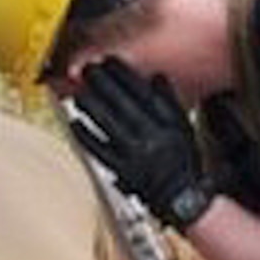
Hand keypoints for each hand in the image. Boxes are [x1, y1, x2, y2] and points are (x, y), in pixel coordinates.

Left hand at [69, 57, 215, 231]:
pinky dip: (86, 137)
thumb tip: (157, 76)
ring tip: (79, 92)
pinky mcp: (122, 172)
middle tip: (89, 70)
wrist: (182, 198)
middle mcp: (150, 138)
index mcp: (166, 125)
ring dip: (91, 107)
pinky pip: (101, 152)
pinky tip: (75, 124)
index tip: (110, 61)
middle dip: (103, 85)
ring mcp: (134, 156)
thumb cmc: (183, 161)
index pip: (142, 93)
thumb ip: (170, 102)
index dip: (123, 75)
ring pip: (109, 126)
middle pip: (122, 106)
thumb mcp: (184, 128)